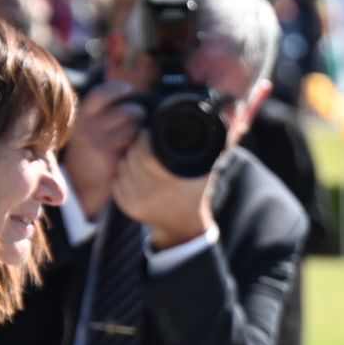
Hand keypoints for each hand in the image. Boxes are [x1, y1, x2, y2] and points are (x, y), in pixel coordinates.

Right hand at [64, 80, 143, 218]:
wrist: (80, 186)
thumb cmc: (90, 153)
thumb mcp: (87, 129)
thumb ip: (102, 114)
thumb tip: (130, 94)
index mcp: (82, 117)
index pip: (100, 95)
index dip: (117, 89)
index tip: (129, 89)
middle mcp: (89, 128)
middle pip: (126, 111)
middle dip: (138, 113)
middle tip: (139, 118)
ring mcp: (101, 144)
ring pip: (134, 128)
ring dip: (141, 130)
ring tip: (136, 137)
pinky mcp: (113, 159)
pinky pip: (136, 145)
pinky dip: (140, 145)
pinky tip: (135, 150)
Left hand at [111, 133, 216, 250]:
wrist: (183, 226)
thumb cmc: (196, 192)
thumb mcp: (208, 169)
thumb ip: (215, 144)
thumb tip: (227, 118)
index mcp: (169, 181)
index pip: (144, 152)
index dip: (144, 138)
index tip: (148, 131)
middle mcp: (150, 192)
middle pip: (131, 157)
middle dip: (135, 145)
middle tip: (141, 138)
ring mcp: (136, 201)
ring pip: (122, 167)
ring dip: (128, 158)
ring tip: (138, 154)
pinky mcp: (127, 206)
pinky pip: (116, 181)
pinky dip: (123, 173)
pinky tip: (133, 171)